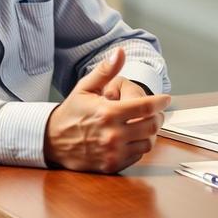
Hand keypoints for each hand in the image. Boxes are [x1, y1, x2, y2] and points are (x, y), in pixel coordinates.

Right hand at [44, 48, 170, 173]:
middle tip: (157, 112)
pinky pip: (137, 156)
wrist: (51, 141)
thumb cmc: (71, 112)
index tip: (165, 99)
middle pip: (151, 126)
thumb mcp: (85, 87)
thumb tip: (120, 52)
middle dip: (159, 117)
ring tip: (145, 125)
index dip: (160, 101)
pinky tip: (133, 138)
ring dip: (150, 133)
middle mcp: (112, 135)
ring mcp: (112, 152)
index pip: (146, 107)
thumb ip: (105, 70)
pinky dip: (139, 146)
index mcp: (108, 113)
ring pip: (148, 143)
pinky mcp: (111, 165)